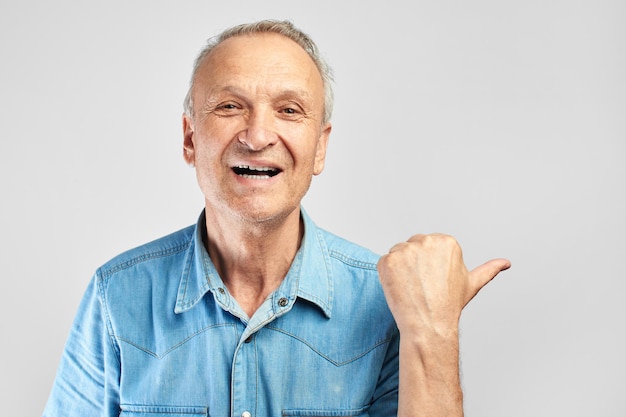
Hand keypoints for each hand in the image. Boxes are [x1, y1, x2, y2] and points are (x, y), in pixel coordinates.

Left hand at [377, 234, 509, 335]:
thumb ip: (488, 269)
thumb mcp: (471, 283)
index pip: (428, 245)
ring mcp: (405, 250)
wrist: (429, 325)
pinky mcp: (388, 260)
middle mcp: (426, 240)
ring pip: (398, 253)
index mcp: (446, 241)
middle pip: (412, 247)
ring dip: (400, 269)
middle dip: (414, 264)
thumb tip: (506, 263)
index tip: (434, 280)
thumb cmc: (450, 305)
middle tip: (423, 286)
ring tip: (412, 288)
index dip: (428, 265)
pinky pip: (384, 263)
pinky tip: (400, 288)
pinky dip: (388, 276)